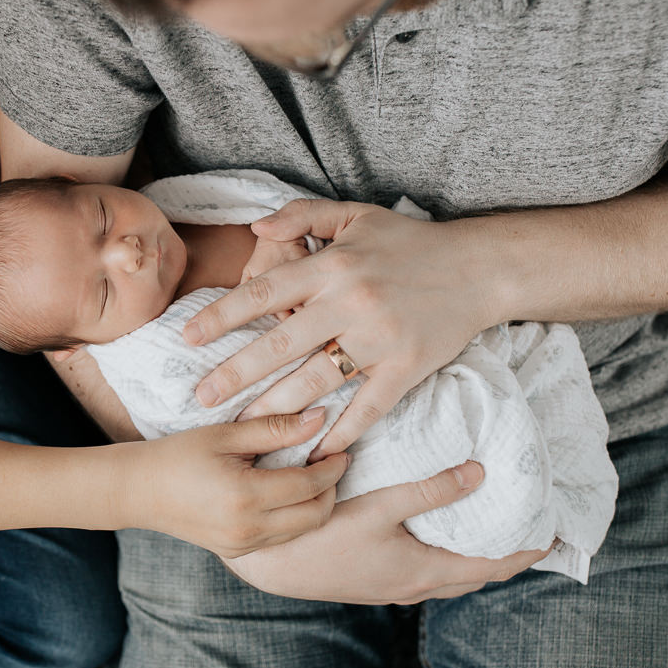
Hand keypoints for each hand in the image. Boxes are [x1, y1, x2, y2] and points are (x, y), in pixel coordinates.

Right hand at [123, 408, 349, 557]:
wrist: (138, 491)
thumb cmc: (178, 455)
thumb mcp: (226, 435)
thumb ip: (275, 428)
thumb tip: (320, 419)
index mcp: (246, 496)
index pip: (310, 485)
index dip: (332, 466)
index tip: (342, 448)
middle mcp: (249, 529)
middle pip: (316, 515)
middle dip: (332, 489)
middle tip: (332, 462)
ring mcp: (244, 546)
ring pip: (303, 530)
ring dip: (316, 504)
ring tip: (313, 475)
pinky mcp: (239, 552)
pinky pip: (282, 537)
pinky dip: (295, 517)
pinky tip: (287, 493)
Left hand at [184, 199, 505, 458]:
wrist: (479, 268)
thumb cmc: (410, 242)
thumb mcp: (356, 215)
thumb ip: (302, 215)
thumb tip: (255, 230)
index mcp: (333, 265)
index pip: (265, 293)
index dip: (222, 317)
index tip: (187, 338)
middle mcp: (352, 302)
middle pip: (281, 345)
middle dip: (235, 374)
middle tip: (200, 398)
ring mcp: (380, 339)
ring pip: (317, 381)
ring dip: (276, 409)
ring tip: (242, 427)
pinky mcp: (406, 368)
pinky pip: (366, 407)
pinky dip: (339, 433)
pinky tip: (312, 453)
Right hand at [221, 462, 549, 604]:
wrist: (272, 566)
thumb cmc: (322, 535)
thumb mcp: (379, 506)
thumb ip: (429, 490)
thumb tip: (479, 474)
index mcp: (425, 572)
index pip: (494, 567)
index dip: (527, 552)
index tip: (555, 535)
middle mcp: (416, 587)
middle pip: (477, 577)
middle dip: (508, 556)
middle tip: (530, 530)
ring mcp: (395, 588)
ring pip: (452, 578)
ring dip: (477, 559)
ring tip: (492, 530)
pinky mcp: (377, 581)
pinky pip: (430, 574)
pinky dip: (449, 557)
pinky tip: (439, 534)